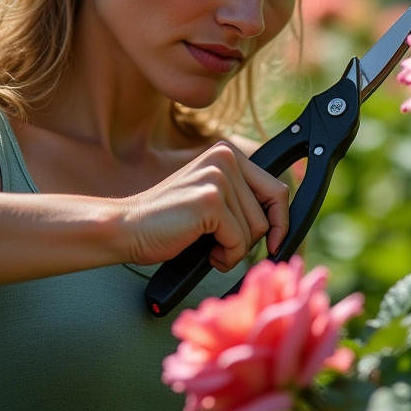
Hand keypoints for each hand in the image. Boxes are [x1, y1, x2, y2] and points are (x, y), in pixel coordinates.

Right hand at [120, 141, 289, 270]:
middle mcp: (225, 158)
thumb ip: (241, 198)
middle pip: (268, 212)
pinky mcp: (210, 201)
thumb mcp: (212, 198)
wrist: (128, 229)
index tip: (275, 242)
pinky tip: (205, 252)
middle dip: (251, 238)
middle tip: (225, 247)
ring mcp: (218, 177)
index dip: (280, 220)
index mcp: (227, 153)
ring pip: (255, 229)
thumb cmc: (169, 222)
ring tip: (208, 246)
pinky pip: (239, 241)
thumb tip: (282, 223)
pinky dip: (226, 257)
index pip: (276, 188)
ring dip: (235, 249)